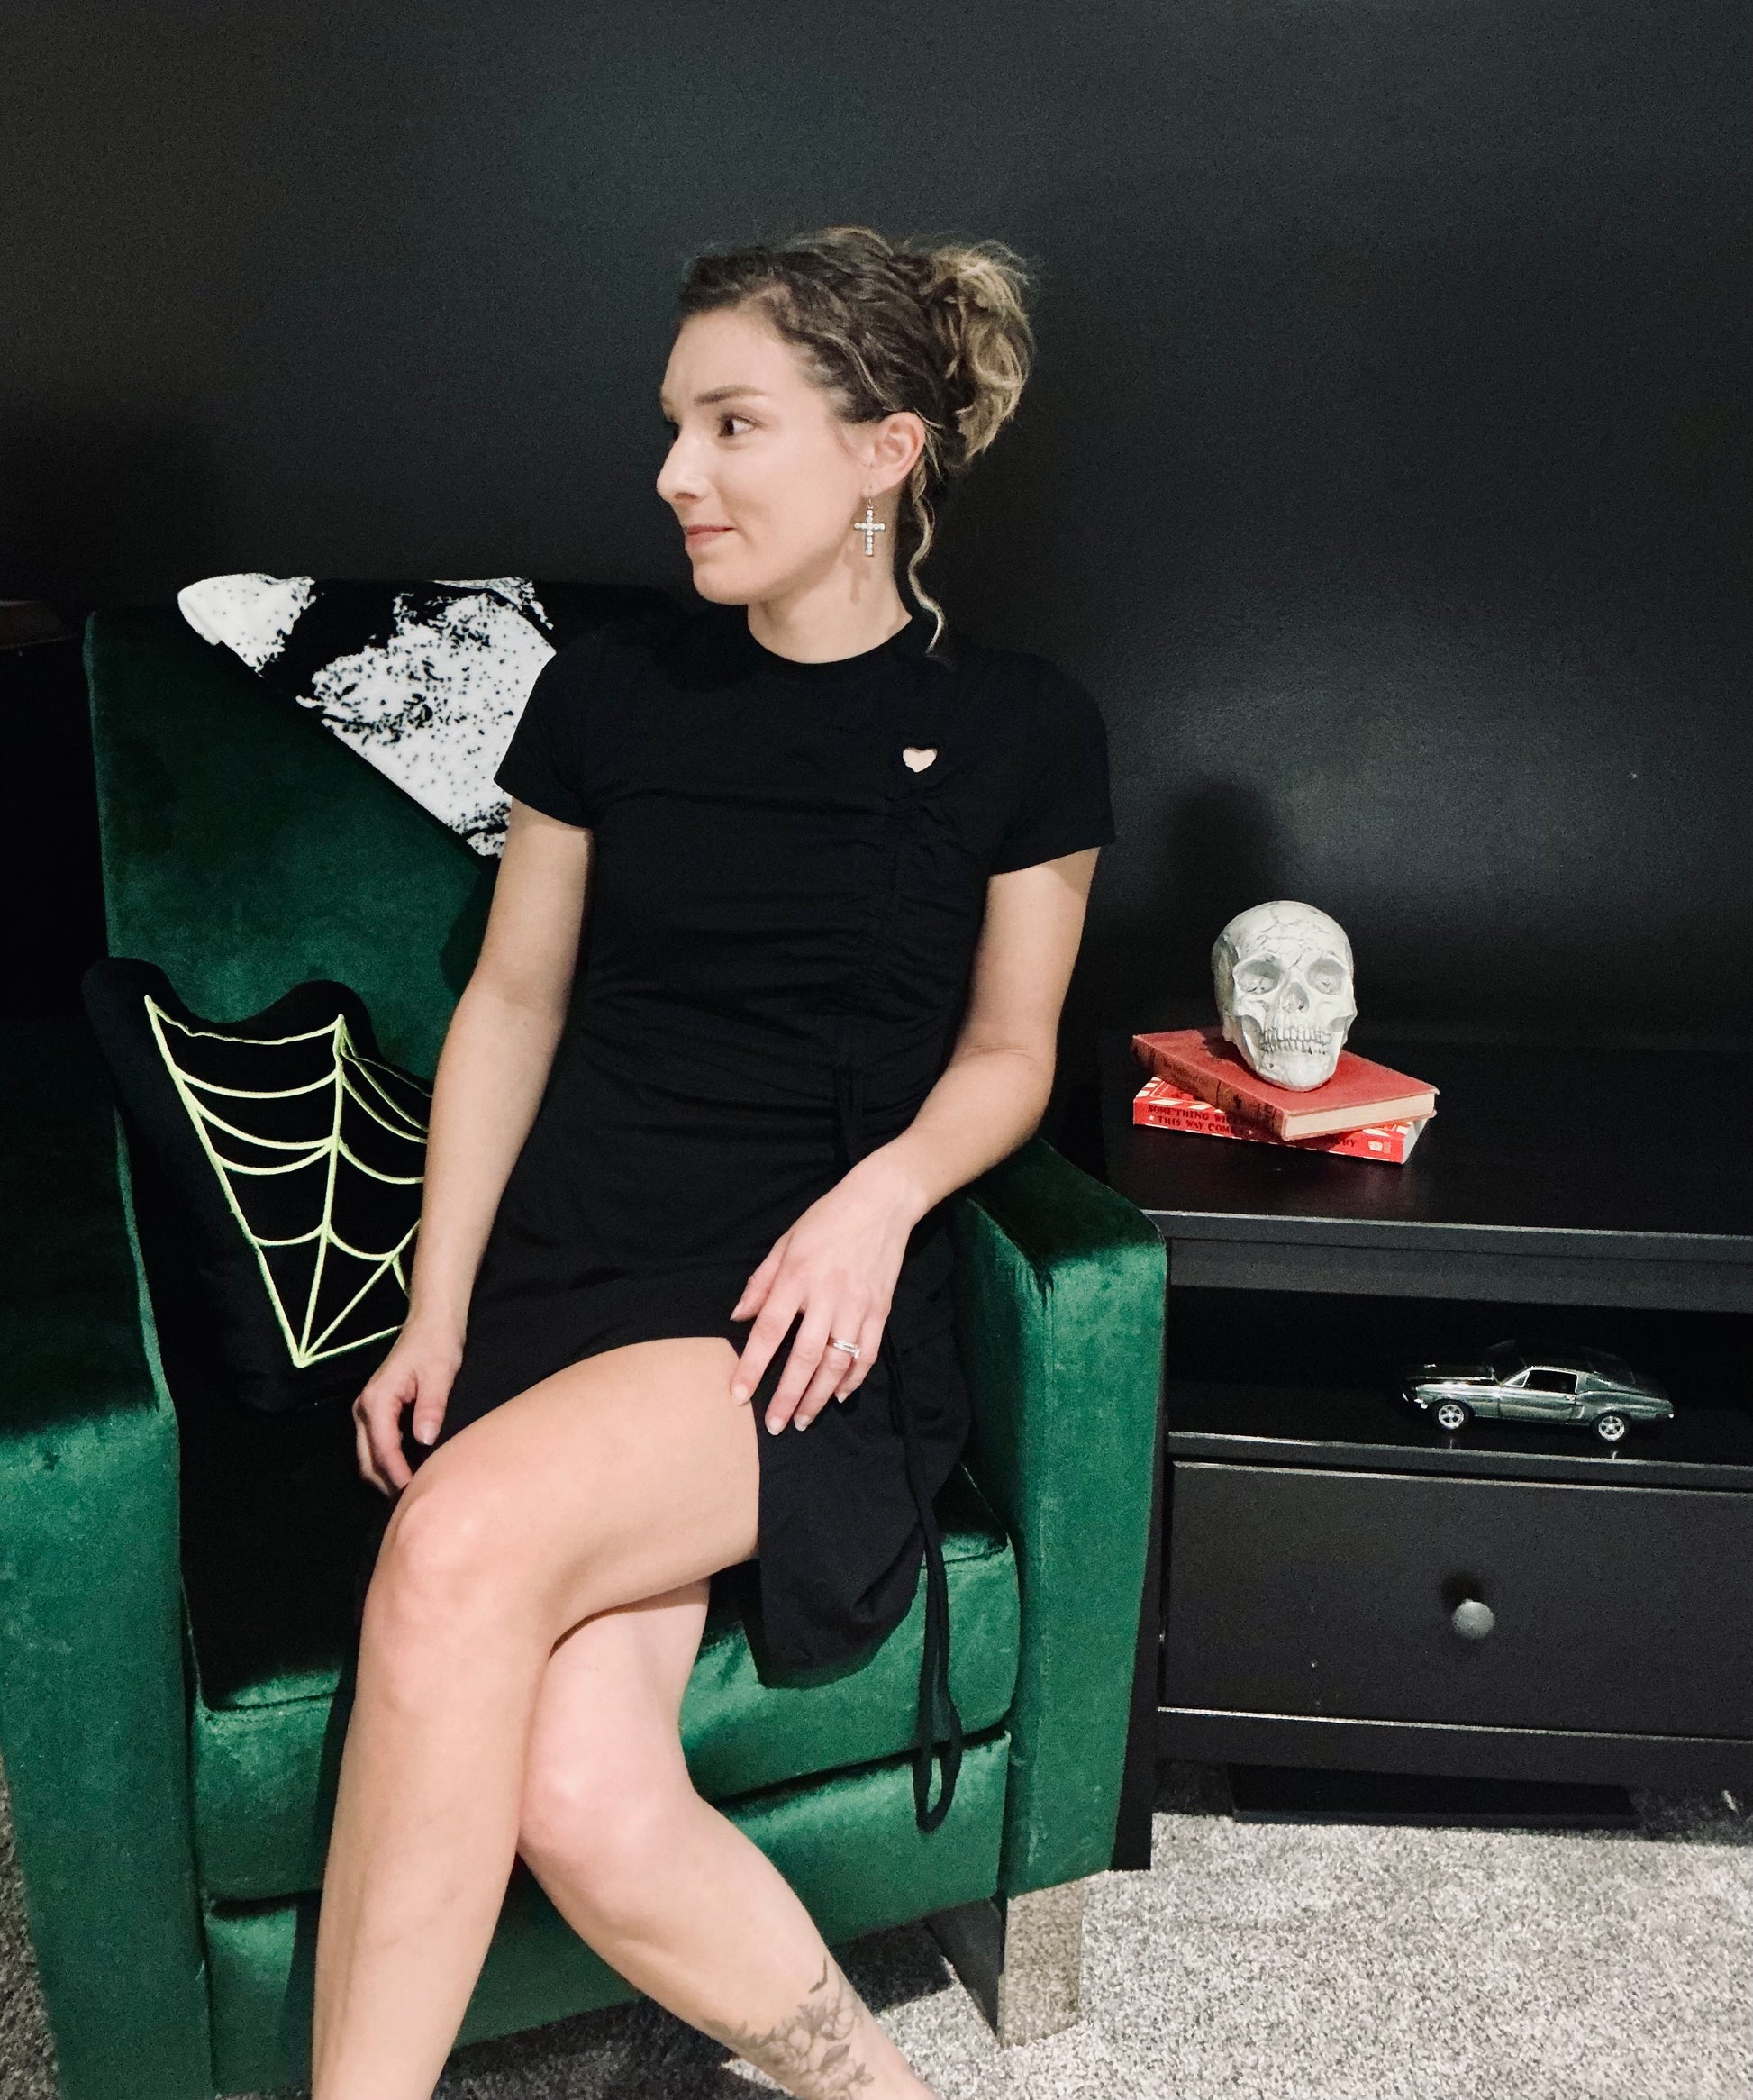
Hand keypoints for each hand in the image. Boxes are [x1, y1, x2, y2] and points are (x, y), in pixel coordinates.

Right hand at [352, 1314, 464, 1495]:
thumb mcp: (439, 1374)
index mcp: (377, 1399)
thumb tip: (425, 1440)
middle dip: (387, 1482)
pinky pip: (374, 1446)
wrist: (430, 1324)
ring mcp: (367, 1410)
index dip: (397, 1474)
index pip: (382, 1447)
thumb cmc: (437, 1345)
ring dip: (385, 1476)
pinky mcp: (375, 1411)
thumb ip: (431, 1407)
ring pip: (367, 1455)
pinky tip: (407, 1473)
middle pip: (367, 1458)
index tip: (414, 1494)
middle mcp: (364, 1407)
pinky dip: (386, 1463)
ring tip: (412, 1493)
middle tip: (413, 1502)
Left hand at [728, 1158, 919, 1434]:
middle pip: (804, 1357)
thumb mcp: (785, 1243)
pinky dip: (853, 1379)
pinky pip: (867, 1353)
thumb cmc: (826, 1220)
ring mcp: (857, 1305)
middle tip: (774, 1425)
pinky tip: (839, 1396)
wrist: (881, 1202)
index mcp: (796, 1277)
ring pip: (837, 1363)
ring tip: (804, 1420)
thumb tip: (737, 1317)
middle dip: (788, 1397)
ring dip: (819, 1397)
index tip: (739, 1396)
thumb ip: (760, 1282)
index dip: (753, 1366)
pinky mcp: (880, 1309)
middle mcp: (827, 1295)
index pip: (769, 1331)